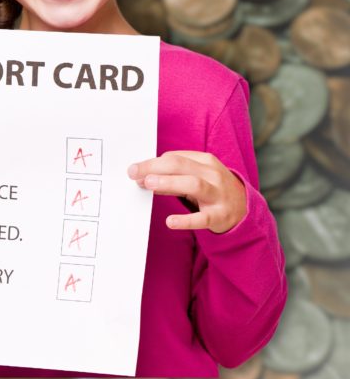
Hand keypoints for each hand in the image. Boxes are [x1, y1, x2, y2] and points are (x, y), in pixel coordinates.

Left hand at [127, 150, 246, 232]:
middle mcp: (213, 175)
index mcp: (205, 161)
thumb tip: (144, 177)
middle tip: (134, 173)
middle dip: (155, 167)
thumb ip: (172, 176)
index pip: (175, 157)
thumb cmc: (212, 189)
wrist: (244, 210)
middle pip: (181, 166)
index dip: (153, 163)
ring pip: (193, 185)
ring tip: (149, 185)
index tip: (135, 170)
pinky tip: (170, 221)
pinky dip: (186, 220)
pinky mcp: (220, 216)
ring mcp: (218, 195)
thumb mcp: (196, 177)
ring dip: (169, 183)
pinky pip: (203, 218)